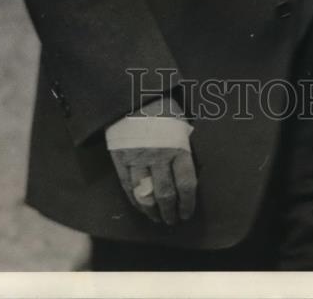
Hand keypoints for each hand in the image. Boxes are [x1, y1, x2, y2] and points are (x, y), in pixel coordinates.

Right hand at [106, 96, 196, 225]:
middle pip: (166, 194)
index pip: (186, 184)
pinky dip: (135, 202)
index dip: (187, 203)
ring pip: (146, 195)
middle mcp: (159, 156)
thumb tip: (191, 168)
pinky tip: (141, 208)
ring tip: (157, 219)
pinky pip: (128, 187)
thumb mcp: (180, 123)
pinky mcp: (121, 159)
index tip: (187, 213)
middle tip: (173, 221)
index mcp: (178, 147)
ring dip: (152, 211)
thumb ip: (184, 146)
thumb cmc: (162, 106)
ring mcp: (138, 159)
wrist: (132, 92)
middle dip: (170, 212)